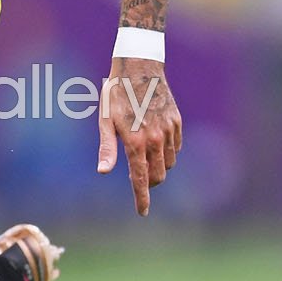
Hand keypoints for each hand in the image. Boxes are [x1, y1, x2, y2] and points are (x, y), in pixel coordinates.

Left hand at [97, 57, 181, 216]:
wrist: (140, 68)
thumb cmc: (117, 94)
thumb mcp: (105, 120)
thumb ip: (107, 148)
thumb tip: (104, 172)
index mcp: (135, 142)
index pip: (140, 179)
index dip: (142, 199)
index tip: (142, 212)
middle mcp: (155, 139)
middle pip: (158, 176)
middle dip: (149, 183)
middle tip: (138, 178)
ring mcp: (169, 131)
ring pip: (168, 163)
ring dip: (158, 167)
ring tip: (144, 156)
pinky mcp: (177, 122)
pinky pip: (176, 148)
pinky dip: (167, 152)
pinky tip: (156, 143)